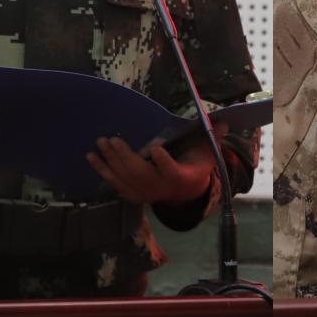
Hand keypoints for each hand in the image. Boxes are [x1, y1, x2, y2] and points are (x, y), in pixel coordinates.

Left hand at [87, 124, 228, 204]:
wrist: (187, 191)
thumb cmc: (196, 164)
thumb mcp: (207, 152)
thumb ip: (213, 137)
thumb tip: (224, 122)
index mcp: (180, 177)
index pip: (172, 172)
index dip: (164, 162)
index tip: (157, 147)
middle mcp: (161, 188)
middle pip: (141, 174)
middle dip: (126, 157)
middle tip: (113, 139)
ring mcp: (145, 193)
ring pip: (125, 178)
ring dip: (110, 161)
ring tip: (100, 143)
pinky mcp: (134, 194)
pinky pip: (115, 183)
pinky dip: (103, 171)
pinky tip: (92, 158)